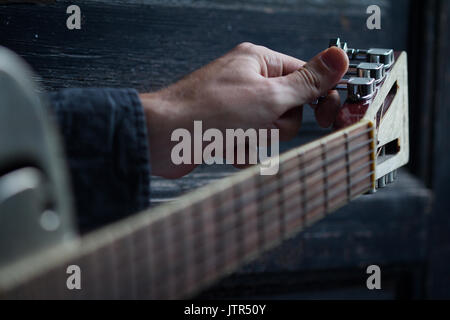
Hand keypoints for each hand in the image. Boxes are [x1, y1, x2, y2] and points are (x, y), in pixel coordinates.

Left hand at [140, 43, 348, 177]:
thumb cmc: (207, 112)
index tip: (328, 117)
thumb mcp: (268, 96)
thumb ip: (306, 82)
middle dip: (277, 125)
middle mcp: (247, 81)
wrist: (163, 139)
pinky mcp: (226, 127)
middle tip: (257, 123)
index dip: (319, 97)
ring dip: (257, 139)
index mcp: (259, 62)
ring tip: (235, 136)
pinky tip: (226, 148)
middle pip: (289, 109)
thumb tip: (338, 58)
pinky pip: (251, 141)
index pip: (305, 76)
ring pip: (271, 129)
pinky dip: (243, 149)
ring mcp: (236, 105)